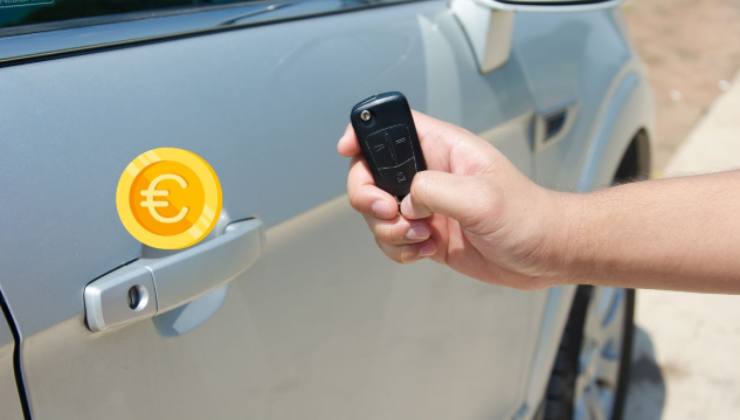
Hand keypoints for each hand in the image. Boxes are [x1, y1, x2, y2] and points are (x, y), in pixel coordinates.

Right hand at [337, 111, 567, 289]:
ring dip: (388, 231)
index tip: (347, 150)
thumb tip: (405, 201)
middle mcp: (429, 174)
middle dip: (368, 197)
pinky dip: (399, 249)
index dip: (363, 133)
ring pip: (377, 213)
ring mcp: (426, 205)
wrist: (545, 255)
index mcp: (443, 149)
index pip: (392, 126)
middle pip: (370, 173)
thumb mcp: (481, 198)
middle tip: (391, 212)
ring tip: (422, 236)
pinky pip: (392, 239)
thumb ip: (434, 190)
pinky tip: (426, 251)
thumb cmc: (528, 217)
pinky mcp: (427, 233)